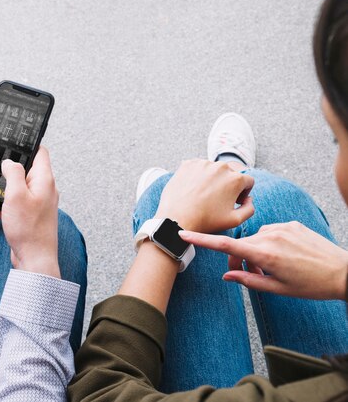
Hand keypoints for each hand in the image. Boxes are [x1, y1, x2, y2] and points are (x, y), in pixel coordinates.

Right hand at [0, 147, 59, 277]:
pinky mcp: (24, 217)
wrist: (34, 261)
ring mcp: (32, 204)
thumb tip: (9, 161)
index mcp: (43, 180)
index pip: (40, 152)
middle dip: (0, 169)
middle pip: (20, 171)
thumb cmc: (30, 230)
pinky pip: (5, 206)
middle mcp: (40, 190)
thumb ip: (13, 173)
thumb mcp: (17, 195)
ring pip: (9, 191)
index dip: (26, 145)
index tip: (10, 141)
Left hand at [154, 159, 254, 231]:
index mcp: (235, 178)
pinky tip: (193, 189)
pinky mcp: (188, 164)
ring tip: (203, 194)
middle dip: (227, 185)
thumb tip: (249, 199)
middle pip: (230, 174)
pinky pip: (197, 167)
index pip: (248, 181)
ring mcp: (203, 163)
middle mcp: (221, 167)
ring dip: (212, 179)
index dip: (243, 193)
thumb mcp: (235, 220)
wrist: (177, 218)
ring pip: (213, 169)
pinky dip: (197, 176)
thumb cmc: (206, 221)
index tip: (233, 201)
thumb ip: (249, 209)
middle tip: (217, 199)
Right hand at [179, 222, 347, 299]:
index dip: (202, 240)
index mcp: (264, 254)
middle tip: (249, 275)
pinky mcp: (291, 224)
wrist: (343, 272)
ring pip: (256, 239)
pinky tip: (284, 256)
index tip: (183, 233)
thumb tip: (227, 275)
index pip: (225, 246)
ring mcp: (282, 228)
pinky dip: (270, 244)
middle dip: (239, 259)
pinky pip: (271, 232)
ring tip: (272, 269)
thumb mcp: (277, 289)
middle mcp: (270, 237)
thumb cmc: (311, 285)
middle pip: (241, 245)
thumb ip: (248, 281)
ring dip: (256, 252)